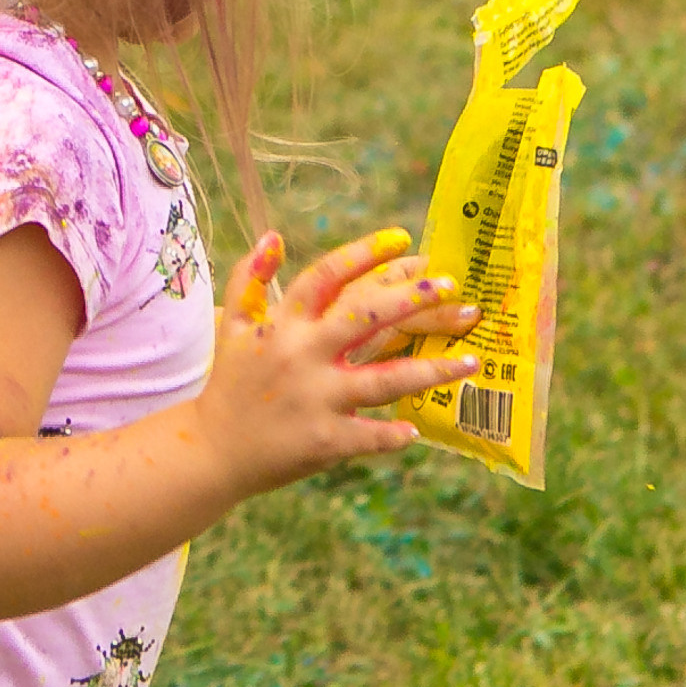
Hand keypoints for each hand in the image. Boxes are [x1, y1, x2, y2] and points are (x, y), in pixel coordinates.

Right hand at [193, 226, 478, 502]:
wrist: (213, 451)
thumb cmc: (231, 383)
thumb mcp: (234, 326)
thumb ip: (249, 277)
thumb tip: (274, 236)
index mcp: (284, 324)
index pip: (327, 276)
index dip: (364, 253)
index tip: (403, 239)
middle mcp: (303, 355)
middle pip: (365, 318)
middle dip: (411, 300)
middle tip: (449, 286)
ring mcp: (317, 398)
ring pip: (384, 379)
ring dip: (432, 370)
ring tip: (472, 360)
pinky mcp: (325, 440)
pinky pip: (370, 436)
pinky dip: (394, 435)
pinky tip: (419, 428)